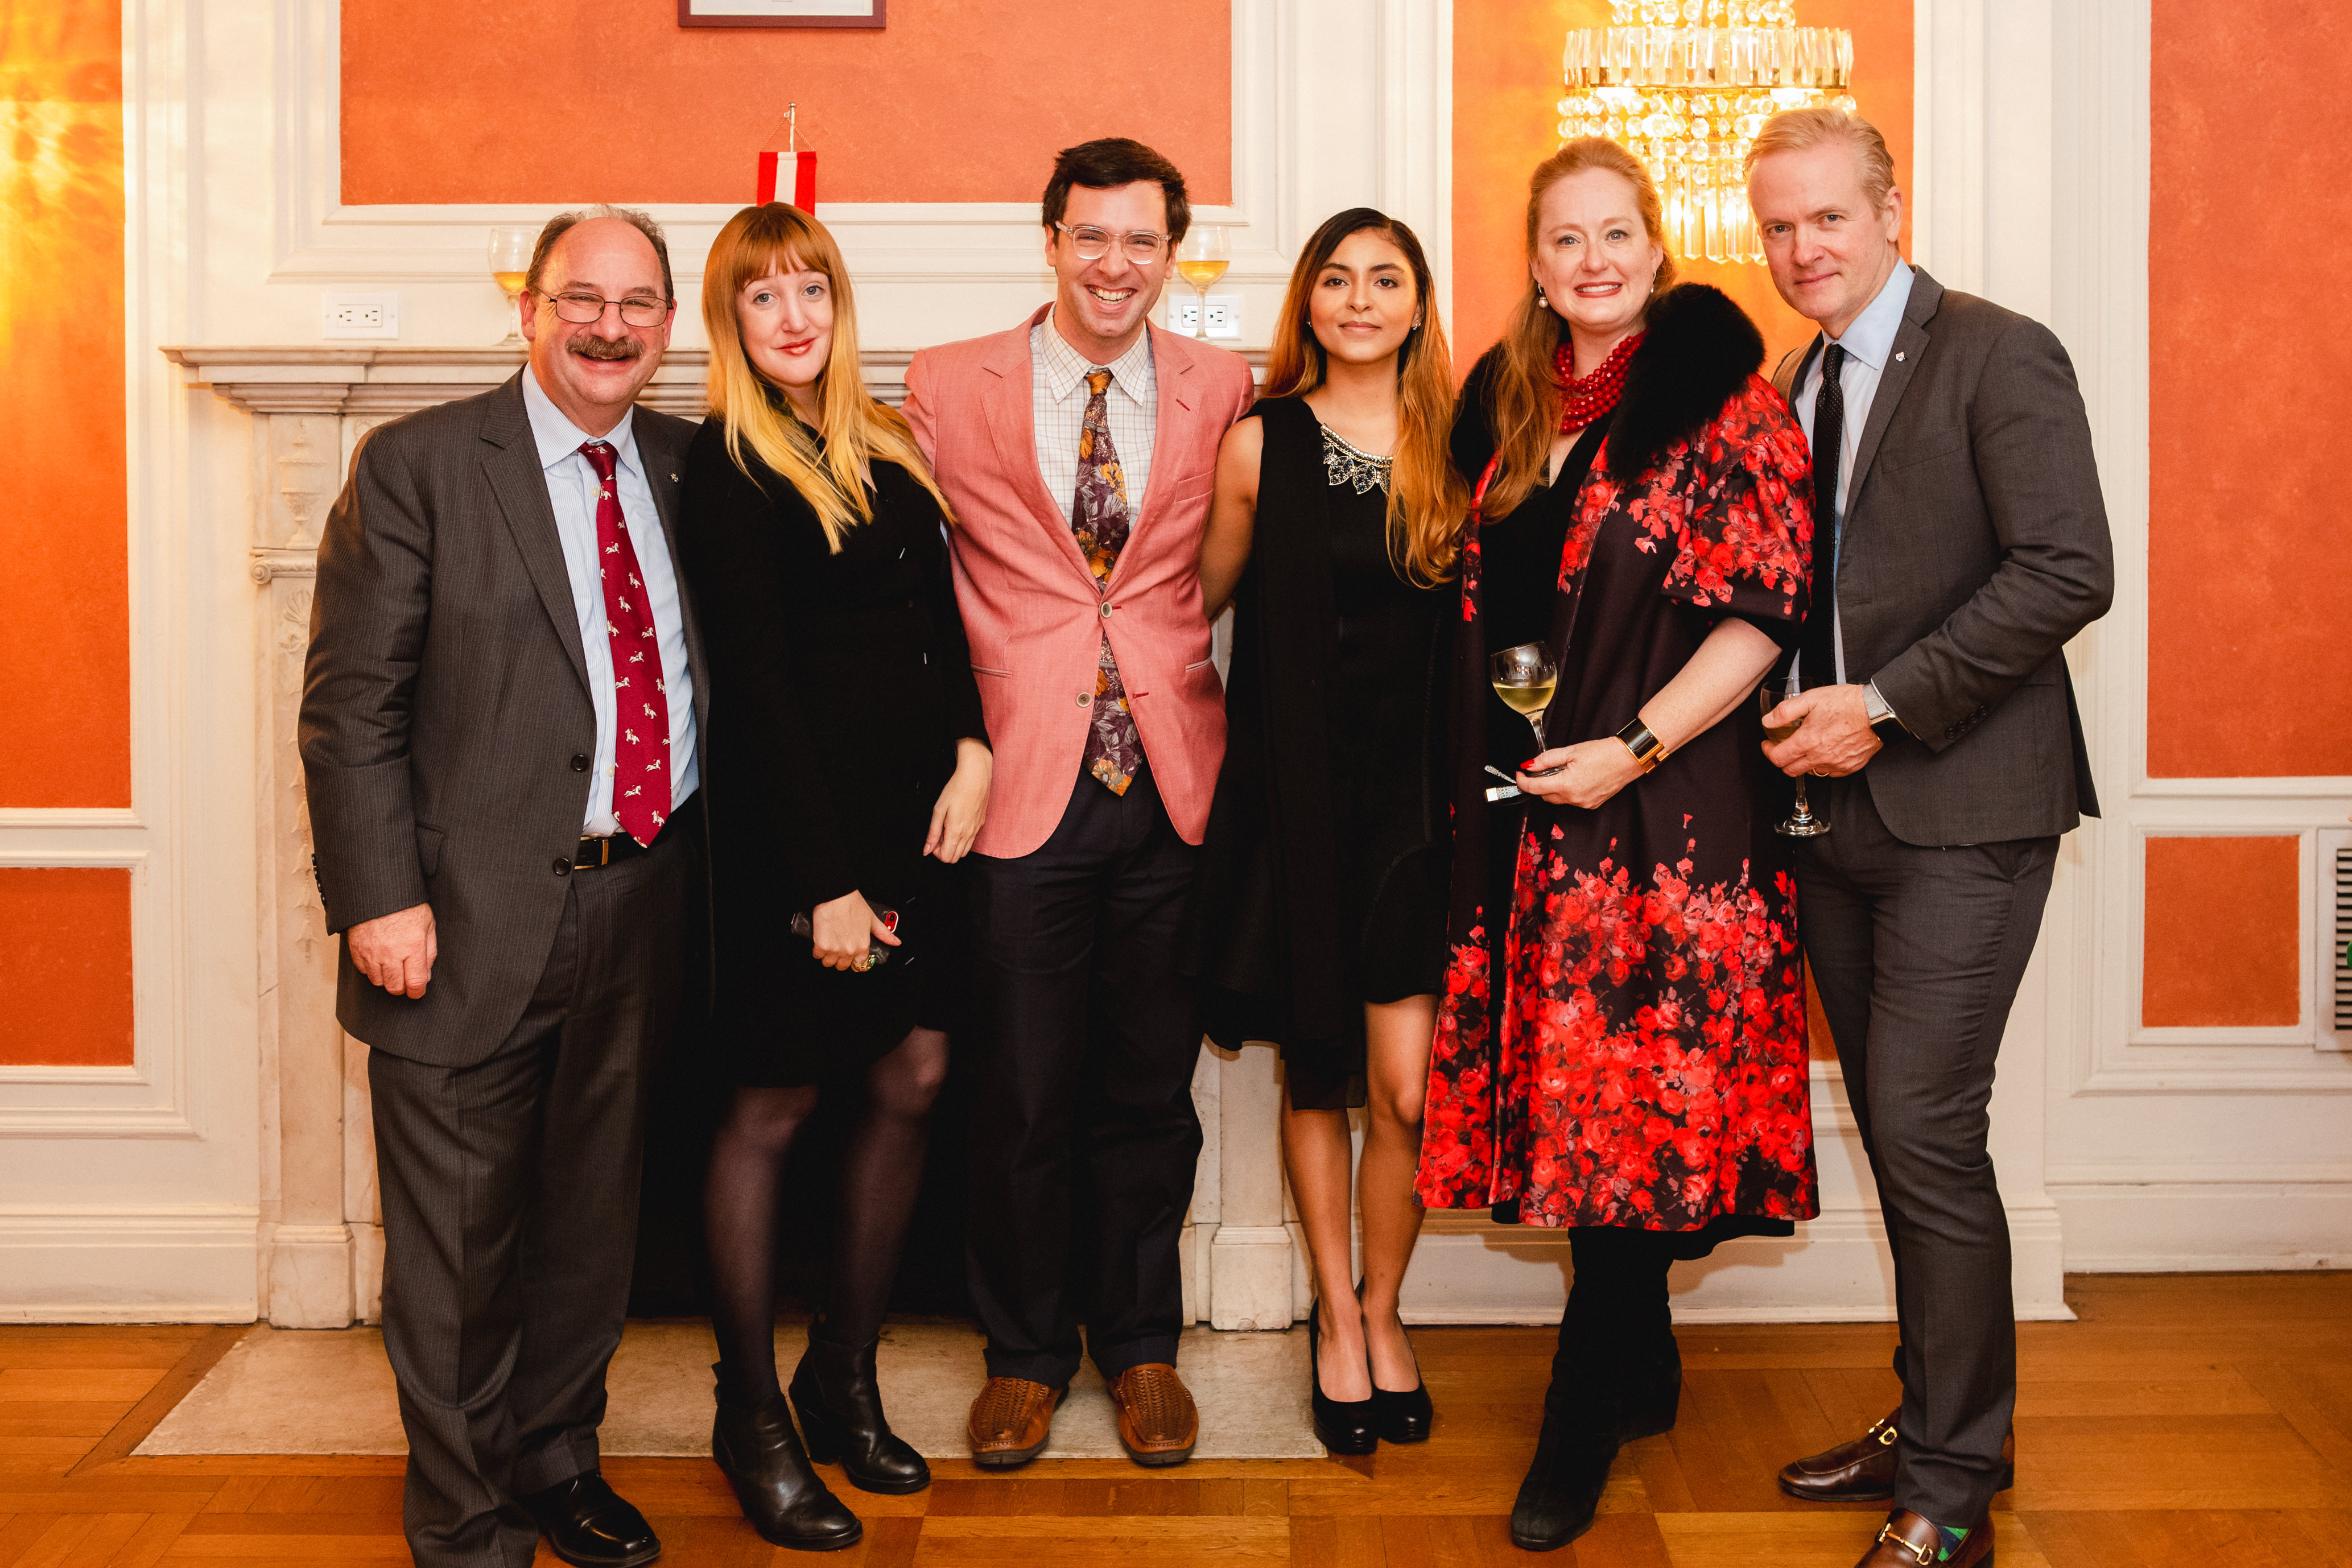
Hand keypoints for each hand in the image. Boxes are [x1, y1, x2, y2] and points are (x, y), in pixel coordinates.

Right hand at [348, 903, 436, 998]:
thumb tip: (427, 974)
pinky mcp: (356, 949)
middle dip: (402, 988)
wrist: (378, 890)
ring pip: (378, 981)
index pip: (415, 983)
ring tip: (392, 966)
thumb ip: (429, 951)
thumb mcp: (428, 924)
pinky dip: (371, 969)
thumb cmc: (406, 904)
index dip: (417, 992)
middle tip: (405, 981)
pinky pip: (363, 971)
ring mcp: (372, 952)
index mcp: (413, 947)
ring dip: (386, 978)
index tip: (417, 992)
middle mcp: (391, 953)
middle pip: (395, 987)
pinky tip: (378, 959)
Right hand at [811, 889, 901, 971]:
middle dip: (840, 959)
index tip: (851, 957)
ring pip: (828, 963)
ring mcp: (835, 949)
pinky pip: (817, 956)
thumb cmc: (852, 904)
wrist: (835, 895)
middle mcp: (849, 950)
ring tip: (830, 944)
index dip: (854, 961)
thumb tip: (895, 942)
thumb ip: (884, 933)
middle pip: (842, 966)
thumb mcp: (872, 919)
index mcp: (862, 946)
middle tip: (839, 947)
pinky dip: (817, 950)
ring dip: (828, 956)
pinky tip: (821, 940)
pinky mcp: (821, 945)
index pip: (860, 965)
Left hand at [924, 739, 991, 863]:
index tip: (933, 840)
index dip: (936, 852)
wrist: (976, 777)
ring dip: (953, 846)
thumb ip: (933, 832)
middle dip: (944, 851)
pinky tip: (957, 825)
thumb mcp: (938, 810)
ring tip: (947, 831)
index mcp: (956, 832)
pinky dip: (962, 840)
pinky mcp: (981, 824)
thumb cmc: (956, 790)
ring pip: (964, 851)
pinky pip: (971, 841)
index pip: (946, 857)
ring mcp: (976, 830)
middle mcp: (968, 834)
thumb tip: (927, 850)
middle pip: (955, 858)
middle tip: (938, 836)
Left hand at [1517, 738, 1645, 809]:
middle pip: (1545, 796)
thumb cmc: (1604, 753)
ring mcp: (1584, 803)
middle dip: (1540, 784)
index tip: (1519, 774)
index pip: (1535, 788)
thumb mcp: (1571, 751)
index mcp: (1567, 785)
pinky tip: (1576, 778)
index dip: (1523, 781)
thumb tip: (1530, 765)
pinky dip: (1568, 791)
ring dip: (1554, 788)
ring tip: (1564, 771)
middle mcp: (1575, 798)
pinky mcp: (1592, 804)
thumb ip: (1547, 759)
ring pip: (1559, 799)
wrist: (1628, 758)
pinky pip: (1572, 800)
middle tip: (1543, 769)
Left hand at [1761, 683, 1882, 777]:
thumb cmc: (1848, 703)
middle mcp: (1820, 757)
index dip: (1769, 752)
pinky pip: (1831, 772)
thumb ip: (1785, 711)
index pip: (1778, 758)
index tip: (1768, 745)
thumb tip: (1769, 721)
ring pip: (1810, 772)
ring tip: (1806, 747)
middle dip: (1783, 760)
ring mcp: (1836, 764)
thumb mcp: (1811, 698)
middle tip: (1784, 748)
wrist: (1878, 710)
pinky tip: (1826, 751)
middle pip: (1791, 770)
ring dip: (1803, 763)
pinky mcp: (1850, 767)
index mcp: (1807, 741)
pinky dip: (1824, 764)